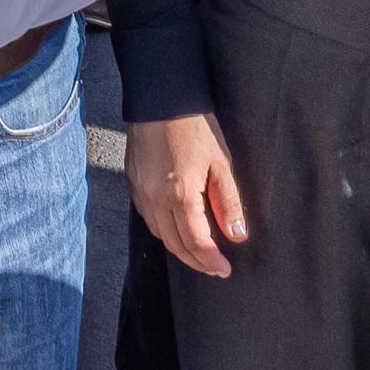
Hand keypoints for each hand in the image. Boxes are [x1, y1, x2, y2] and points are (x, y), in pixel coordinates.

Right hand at [127, 110, 248, 278]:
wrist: (160, 99)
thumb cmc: (194, 128)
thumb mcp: (221, 163)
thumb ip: (229, 202)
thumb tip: (237, 234)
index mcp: (181, 194)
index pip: (196, 242)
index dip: (211, 260)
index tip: (224, 269)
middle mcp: (156, 198)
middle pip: (175, 245)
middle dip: (196, 261)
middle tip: (214, 268)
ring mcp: (140, 191)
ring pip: (159, 234)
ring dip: (179, 248)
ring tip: (199, 253)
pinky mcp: (132, 183)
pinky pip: (148, 218)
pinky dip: (164, 230)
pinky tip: (177, 229)